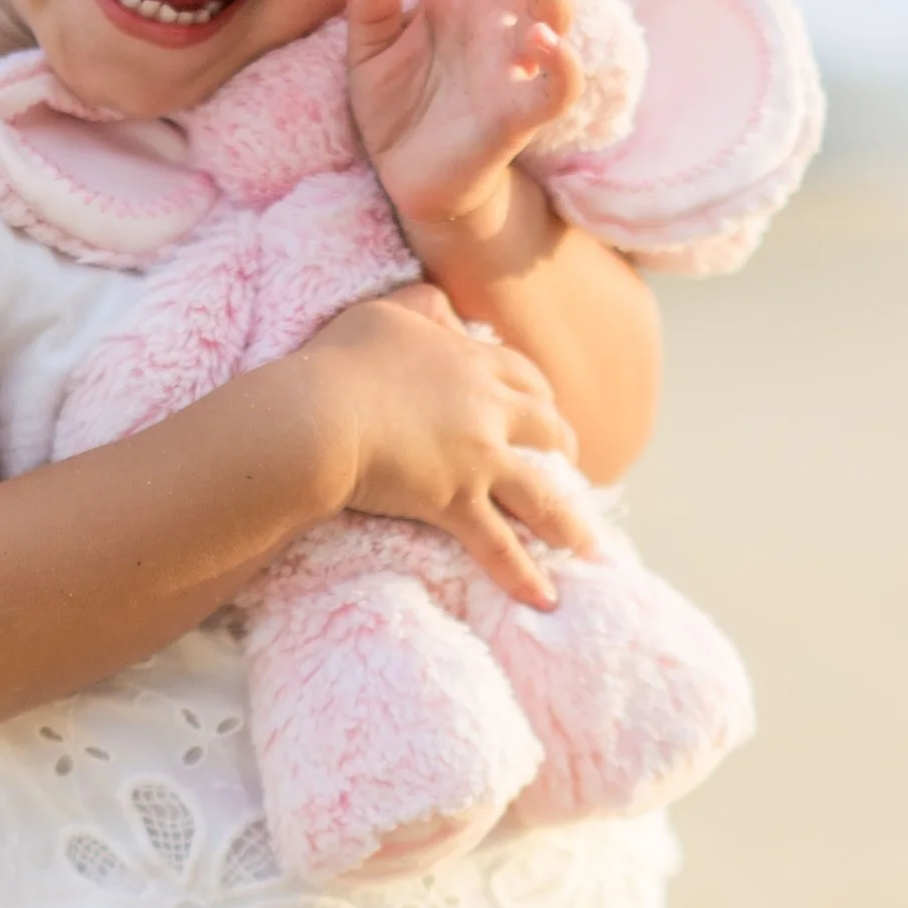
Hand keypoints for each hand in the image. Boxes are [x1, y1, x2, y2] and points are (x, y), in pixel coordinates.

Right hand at [298, 284, 592, 606]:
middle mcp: (487, 409)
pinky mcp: (456, 502)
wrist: (318, 414)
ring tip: (589, 547)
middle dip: (565, 449)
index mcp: (470, 362)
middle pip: (546, 428)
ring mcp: (477, 459)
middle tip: (573, 467)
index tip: (546, 408)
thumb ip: (422, 307)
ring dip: (569, 523)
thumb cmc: (339, 361)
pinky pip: (498, 546)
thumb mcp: (385, 314)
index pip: (522, 375)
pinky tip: (546, 600)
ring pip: (540, 494)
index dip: (538, 394)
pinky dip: (523, 575)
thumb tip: (444, 307)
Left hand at [344, 0, 578, 254]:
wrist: (410, 183)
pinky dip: (558, 60)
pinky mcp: (521, 113)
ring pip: (554, 4)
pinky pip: (557, 84)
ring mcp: (517, 63)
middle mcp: (500, 20)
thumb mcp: (366, 55)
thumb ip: (370, 14)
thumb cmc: (398, 111)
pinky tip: (540, 36)